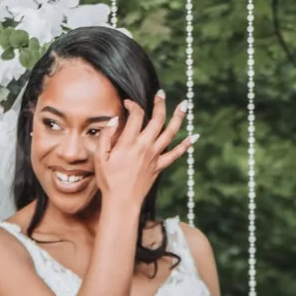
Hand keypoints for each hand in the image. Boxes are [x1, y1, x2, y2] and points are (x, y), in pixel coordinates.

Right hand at [89, 91, 190, 210]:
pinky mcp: (160, 166)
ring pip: (170, 132)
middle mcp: (145, 146)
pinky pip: (176, 154)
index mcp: (129, 142)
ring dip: (178, 117)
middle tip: (161, 93)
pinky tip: (195, 137)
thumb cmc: (109, 180)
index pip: (136, 115)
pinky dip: (186, 145)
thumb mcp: (100, 157)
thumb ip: (106, 136)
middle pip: (157, 119)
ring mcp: (155, 156)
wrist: (122, 201)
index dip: (133, 105)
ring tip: (184, 105)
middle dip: (160, 104)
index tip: (128, 103)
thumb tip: (113, 120)